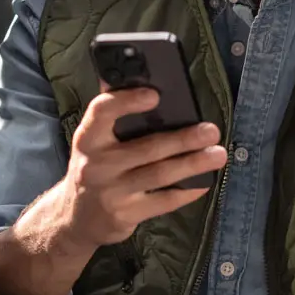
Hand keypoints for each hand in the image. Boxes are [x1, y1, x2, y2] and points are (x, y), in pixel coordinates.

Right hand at [48, 86, 225, 250]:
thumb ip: (113, 114)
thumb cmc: (94, 168)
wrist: (76, 219)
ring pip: (159, 174)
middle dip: (183, 138)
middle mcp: (96, 165)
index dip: (127, 101)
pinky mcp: (125, 215)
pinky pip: (163, 201)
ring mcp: (110, 192)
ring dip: (193, 163)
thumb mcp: (93, 141)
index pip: (102, 112)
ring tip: (218, 154)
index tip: (155, 94)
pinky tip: (204, 182)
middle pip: (146, 148)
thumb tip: (138, 76)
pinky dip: (187, 191)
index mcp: (88, 138)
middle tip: (211, 130)